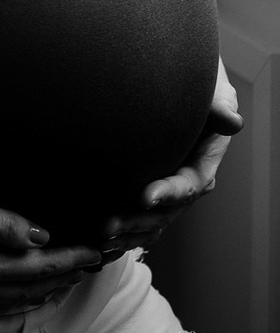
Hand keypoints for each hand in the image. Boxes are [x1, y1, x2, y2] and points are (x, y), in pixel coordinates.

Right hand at [0, 182, 100, 322]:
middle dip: (61, 278)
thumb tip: (38, 236)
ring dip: (37, 295)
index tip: (94, 253)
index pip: (38, 265)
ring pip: (7, 304)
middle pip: (27, 289)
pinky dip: (5, 307)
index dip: (69, 259)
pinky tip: (6, 303)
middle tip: (86, 269)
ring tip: (58, 287)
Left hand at [101, 58, 241, 253]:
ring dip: (125, 232)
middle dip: (137, 221)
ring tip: (99, 237)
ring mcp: (164, 192)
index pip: (189, 184)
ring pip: (148, 221)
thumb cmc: (198, 89)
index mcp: (202, 165)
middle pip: (164, 211)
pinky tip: (98, 244)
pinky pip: (136, 221)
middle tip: (108, 225)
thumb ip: (218, 106)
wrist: (176, 89)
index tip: (145, 195)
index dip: (169, 193)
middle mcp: (183, 184)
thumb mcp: (213, 93)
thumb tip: (233, 121)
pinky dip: (120, 234)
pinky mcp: (145, 192)